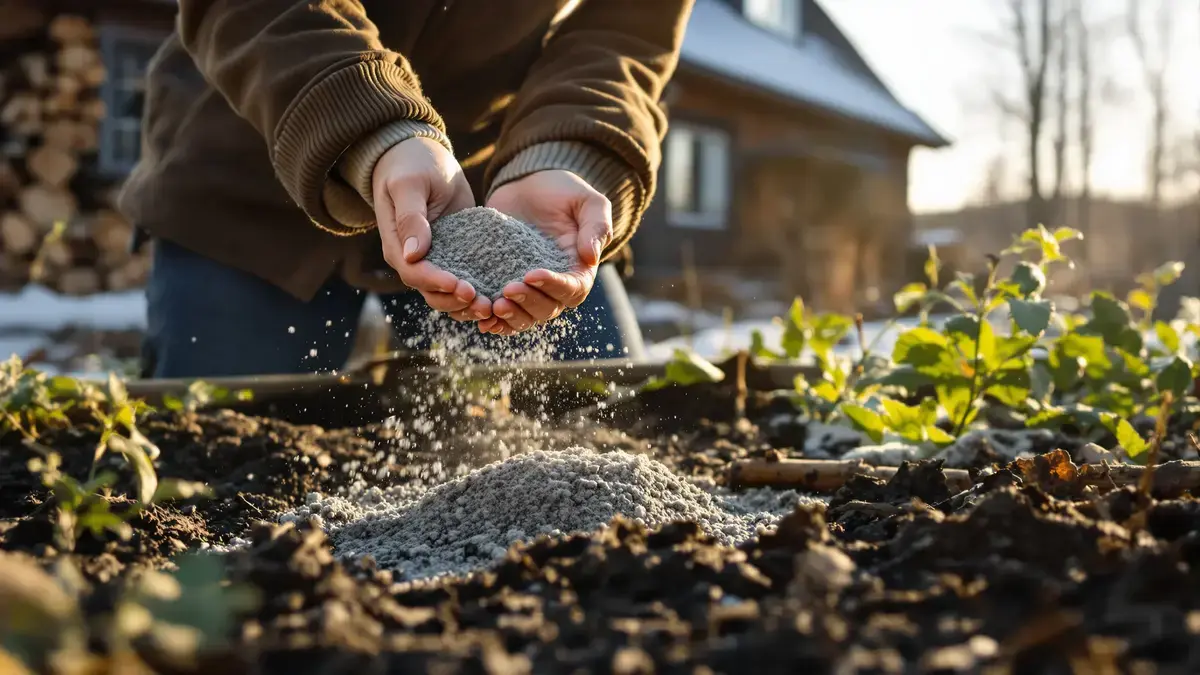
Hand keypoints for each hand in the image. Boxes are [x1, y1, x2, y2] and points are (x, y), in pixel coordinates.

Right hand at [373, 137, 490, 320]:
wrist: (422, 156)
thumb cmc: (411, 165)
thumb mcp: (410, 185)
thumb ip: (411, 218)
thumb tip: (412, 254)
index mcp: (397, 246)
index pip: (415, 274)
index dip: (437, 284)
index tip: (462, 286)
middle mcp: (414, 260)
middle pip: (433, 293)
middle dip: (458, 302)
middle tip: (485, 303)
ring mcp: (437, 259)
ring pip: (449, 295)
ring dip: (470, 305)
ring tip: (494, 306)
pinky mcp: (457, 254)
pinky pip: (466, 280)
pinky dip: (481, 290)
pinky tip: (501, 294)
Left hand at [479, 170, 611, 334]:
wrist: (529, 185)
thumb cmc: (564, 192)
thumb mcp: (587, 202)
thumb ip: (596, 226)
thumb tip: (591, 256)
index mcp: (579, 269)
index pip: (572, 289)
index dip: (553, 286)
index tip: (532, 274)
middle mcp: (555, 286)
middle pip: (547, 309)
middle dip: (527, 303)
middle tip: (507, 289)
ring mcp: (530, 289)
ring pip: (525, 316)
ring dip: (510, 317)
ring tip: (493, 306)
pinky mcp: (505, 283)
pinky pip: (503, 313)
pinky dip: (495, 321)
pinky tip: (482, 319)